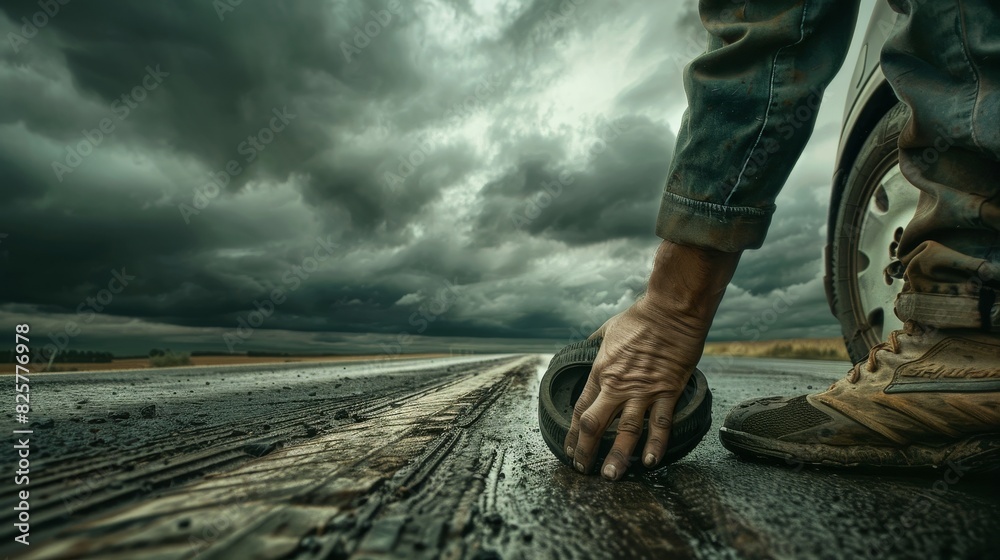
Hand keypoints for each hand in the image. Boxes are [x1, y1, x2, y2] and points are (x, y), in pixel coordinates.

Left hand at [563, 240, 740, 479]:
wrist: (670, 310)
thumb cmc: (640, 317)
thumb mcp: (608, 329)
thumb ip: (597, 343)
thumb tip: (588, 346)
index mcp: (601, 371)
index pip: (580, 408)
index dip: (573, 433)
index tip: (569, 449)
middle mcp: (618, 385)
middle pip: (595, 424)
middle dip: (587, 450)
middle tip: (583, 470)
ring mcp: (643, 390)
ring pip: (627, 431)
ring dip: (618, 456)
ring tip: (610, 477)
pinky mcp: (667, 390)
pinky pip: (660, 423)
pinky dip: (655, 444)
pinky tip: (649, 462)